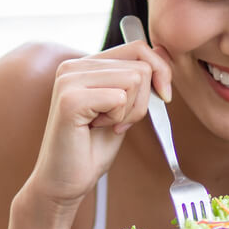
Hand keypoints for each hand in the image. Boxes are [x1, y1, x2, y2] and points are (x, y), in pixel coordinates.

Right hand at [30, 41, 171, 207]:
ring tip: (105, 125)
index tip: (162, 96)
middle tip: (117, 122)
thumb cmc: (92, 148)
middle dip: (142, 102)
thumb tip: (164, 54)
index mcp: (85, 64)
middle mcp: (73, 66)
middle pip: (141, 66)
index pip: (138, 47)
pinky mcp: (70, 100)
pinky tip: (95, 129)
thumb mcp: (124, 106)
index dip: (159, 71)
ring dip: (129, 112)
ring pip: (134, 80)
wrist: (64, 181)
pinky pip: (119, 98)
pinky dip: (117, 120)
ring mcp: (69, 80)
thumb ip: (137, 80)